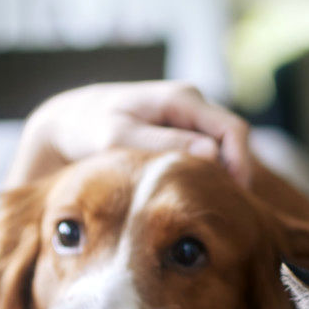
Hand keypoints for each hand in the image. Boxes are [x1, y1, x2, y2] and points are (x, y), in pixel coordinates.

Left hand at [9, 81, 251, 187]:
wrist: (68, 122)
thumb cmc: (88, 128)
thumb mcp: (118, 137)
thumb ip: (163, 143)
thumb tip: (210, 153)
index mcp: (181, 99)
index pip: (232, 130)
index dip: (240, 164)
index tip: (233, 197)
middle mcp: (190, 104)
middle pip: (233, 140)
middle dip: (234, 174)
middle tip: (224, 210)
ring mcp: (187, 118)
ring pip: (221, 149)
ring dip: (220, 176)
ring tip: (211, 208)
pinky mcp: (180, 133)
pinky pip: (206, 153)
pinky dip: (205, 175)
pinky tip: (195, 199)